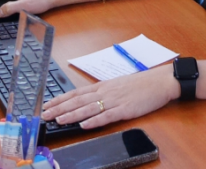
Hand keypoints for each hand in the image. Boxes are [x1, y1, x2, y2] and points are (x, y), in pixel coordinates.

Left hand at [43, 65, 178, 129]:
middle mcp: (106, 92)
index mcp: (103, 86)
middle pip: (78, 100)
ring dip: (72, 115)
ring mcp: (115, 100)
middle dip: (60, 108)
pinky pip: (107, 116)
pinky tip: (84, 125)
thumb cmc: (141, 84)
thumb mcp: (118, 85)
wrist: (160, 82)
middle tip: (45, 114)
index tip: (48, 105)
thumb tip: (89, 100)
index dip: (61, 99)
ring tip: (59, 120)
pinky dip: (94, 121)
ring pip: (89, 108)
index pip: (77, 92)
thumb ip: (104, 93)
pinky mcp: (125, 109)